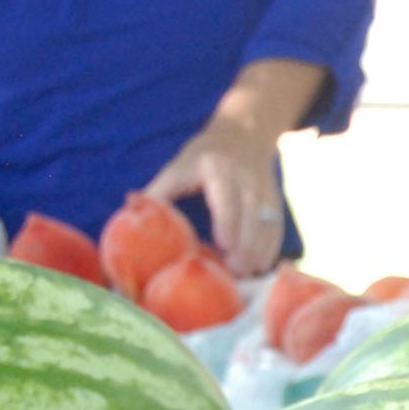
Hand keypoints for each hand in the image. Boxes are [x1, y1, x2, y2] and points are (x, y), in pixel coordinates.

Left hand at [144, 117, 282, 275]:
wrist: (243, 135)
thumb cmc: (203, 157)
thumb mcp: (178, 166)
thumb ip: (159, 191)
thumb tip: (131, 209)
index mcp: (218, 169)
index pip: (226, 198)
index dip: (228, 222)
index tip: (224, 246)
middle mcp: (246, 179)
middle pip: (252, 216)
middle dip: (246, 246)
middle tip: (235, 271)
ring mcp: (265, 191)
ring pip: (268, 225)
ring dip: (260, 252)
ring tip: (247, 274)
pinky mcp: (276, 202)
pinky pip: (276, 229)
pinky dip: (271, 249)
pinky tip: (260, 266)